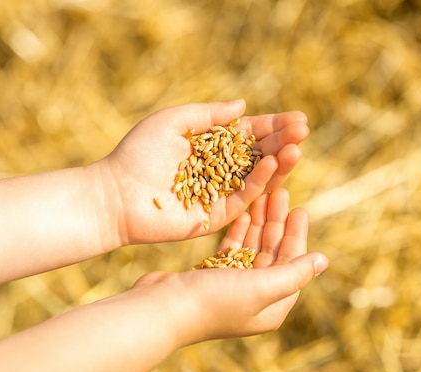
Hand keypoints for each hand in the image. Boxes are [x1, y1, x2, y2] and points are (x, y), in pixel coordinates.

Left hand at [100, 99, 308, 245]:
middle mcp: (218, 171)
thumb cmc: (138, 153)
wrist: (117, 193)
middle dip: (282, 142)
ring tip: (296, 147)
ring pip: (258, 178)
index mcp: (209, 147)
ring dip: (279, 162)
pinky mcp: (216, 217)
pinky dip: (260, 182)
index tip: (298, 119)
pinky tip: (273, 164)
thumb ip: (208, 115)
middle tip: (303, 131)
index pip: (248, 136)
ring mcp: (219, 195)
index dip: (272, 127)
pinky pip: (244, 198)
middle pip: (259, 156)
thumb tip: (243, 106)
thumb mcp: (173, 121)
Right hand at [131, 188, 328, 345]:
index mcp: (272, 307)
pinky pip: (233, 250)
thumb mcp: (261, 287)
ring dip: (260, 223)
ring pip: (253, 248)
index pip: (293, 265)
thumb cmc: (213, 300)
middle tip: (281, 192)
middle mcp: (255, 299)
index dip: (297, 235)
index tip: (299, 208)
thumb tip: (323, 261)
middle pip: (274, 254)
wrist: (162, 308)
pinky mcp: (211, 278)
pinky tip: (244, 213)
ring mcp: (232, 288)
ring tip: (263, 195)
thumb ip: (294, 273)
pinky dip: (240, 232)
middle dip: (278, 223)